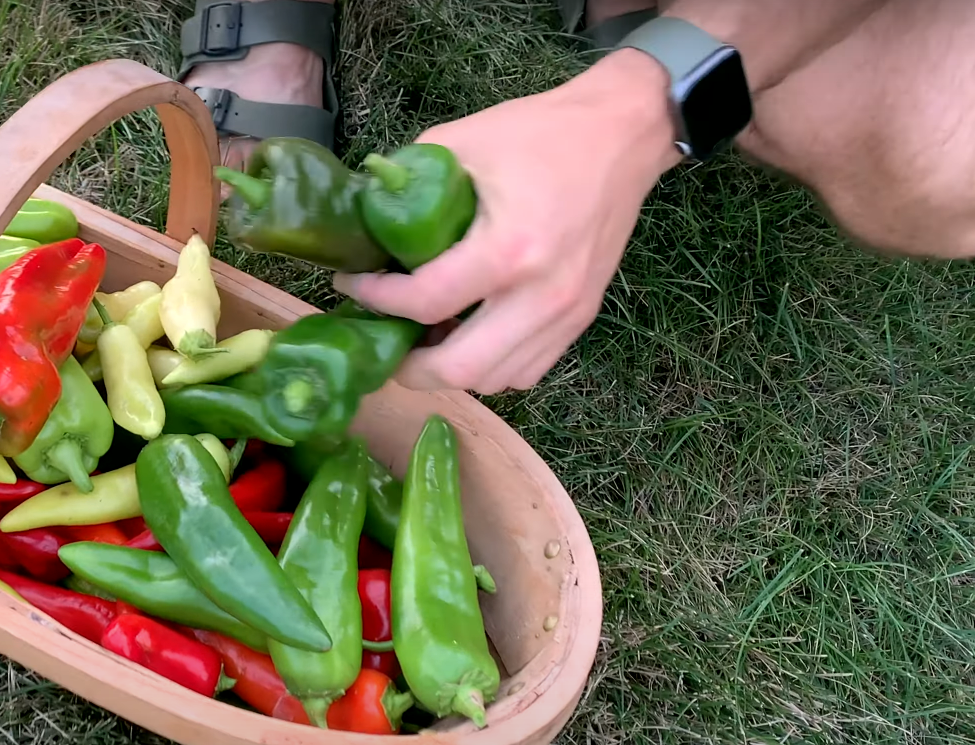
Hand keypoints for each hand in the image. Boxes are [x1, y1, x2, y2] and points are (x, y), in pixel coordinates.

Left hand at [334, 50, 682, 393]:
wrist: (623, 135)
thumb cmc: (541, 133)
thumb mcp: (462, 142)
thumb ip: (408, 183)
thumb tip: (363, 217)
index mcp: (510, 248)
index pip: (426, 301)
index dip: (375, 300)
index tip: (351, 284)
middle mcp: (542, 294)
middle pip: (460, 369)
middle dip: (408, 366)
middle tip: (382, 339)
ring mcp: (568, 313)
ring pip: (495, 380)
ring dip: (450, 370)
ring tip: (424, 336)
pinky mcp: (582, 318)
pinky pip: (527, 371)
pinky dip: (490, 367)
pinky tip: (468, 334)